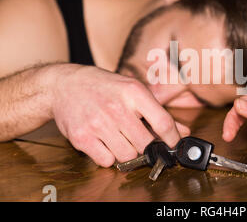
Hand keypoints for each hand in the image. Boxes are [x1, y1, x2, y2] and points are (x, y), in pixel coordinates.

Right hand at [50, 64, 189, 166]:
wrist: (64, 85)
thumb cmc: (104, 87)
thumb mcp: (133, 91)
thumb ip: (158, 113)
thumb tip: (183, 132)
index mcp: (134, 92)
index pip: (163, 122)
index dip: (172, 138)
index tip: (173, 145)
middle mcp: (116, 108)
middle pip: (146, 144)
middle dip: (146, 146)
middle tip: (139, 139)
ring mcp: (98, 123)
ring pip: (127, 155)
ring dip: (126, 152)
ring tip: (119, 138)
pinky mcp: (82, 137)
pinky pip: (106, 161)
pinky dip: (108, 156)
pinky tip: (104, 141)